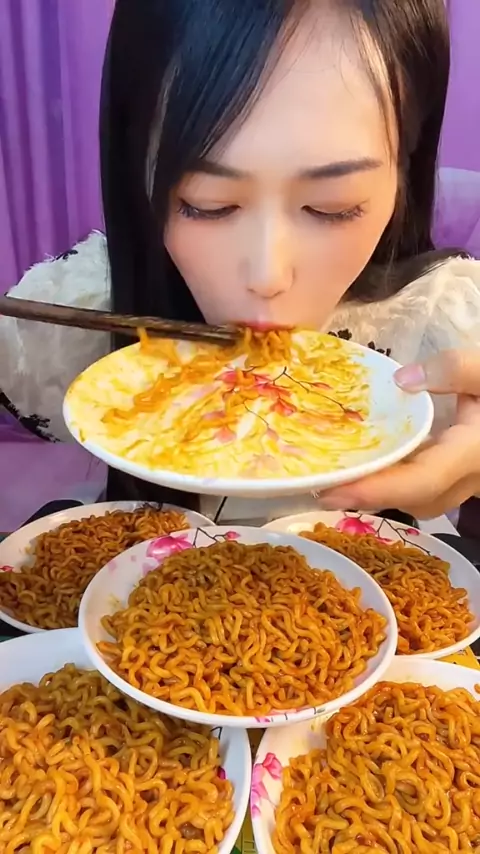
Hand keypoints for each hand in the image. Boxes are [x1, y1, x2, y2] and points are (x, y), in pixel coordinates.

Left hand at [316, 348, 479, 518]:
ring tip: (335, 472)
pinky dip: (395, 478)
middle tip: (317, 482)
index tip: (331, 490)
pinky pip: (425, 484)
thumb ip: (456, 369)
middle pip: (413, 499)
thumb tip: (403, 381)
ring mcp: (468, 479)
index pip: (420, 482)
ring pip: (419, 497)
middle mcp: (470, 476)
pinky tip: (370, 459)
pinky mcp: (463, 471)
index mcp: (474, 453)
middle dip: (366, 496)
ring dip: (380, 490)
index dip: (376, 491)